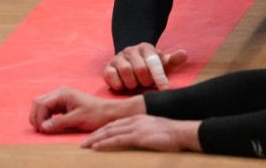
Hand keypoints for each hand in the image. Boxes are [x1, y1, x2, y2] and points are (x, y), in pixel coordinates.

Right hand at [30, 87, 143, 133]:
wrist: (110, 112)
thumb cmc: (96, 114)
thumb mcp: (78, 119)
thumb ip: (59, 123)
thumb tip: (43, 127)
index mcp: (63, 93)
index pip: (41, 103)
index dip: (38, 118)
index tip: (43, 130)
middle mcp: (60, 92)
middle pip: (38, 102)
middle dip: (36, 117)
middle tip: (41, 130)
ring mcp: (62, 97)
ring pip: (42, 105)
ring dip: (40, 117)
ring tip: (45, 129)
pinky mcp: (64, 104)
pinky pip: (48, 109)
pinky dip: (45, 117)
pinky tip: (50, 125)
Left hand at [81, 115, 201, 151]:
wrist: (182, 132)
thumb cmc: (172, 134)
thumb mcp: (155, 129)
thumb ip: (144, 132)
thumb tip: (139, 139)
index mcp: (139, 118)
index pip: (116, 123)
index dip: (103, 129)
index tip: (94, 136)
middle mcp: (135, 121)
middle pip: (110, 126)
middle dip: (95, 134)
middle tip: (83, 142)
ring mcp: (136, 128)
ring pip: (110, 132)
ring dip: (96, 139)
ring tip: (85, 145)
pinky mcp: (138, 136)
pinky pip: (117, 139)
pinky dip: (105, 143)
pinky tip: (96, 147)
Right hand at [104, 42, 188, 91]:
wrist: (132, 65)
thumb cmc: (151, 67)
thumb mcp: (163, 64)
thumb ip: (174, 60)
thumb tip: (184, 54)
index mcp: (146, 48)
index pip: (154, 62)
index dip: (159, 77)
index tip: (164, 89)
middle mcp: (131, 50)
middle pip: (140, 69)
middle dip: (145, 81)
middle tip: (146, 84)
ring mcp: (118, 58)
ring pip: (126, 72)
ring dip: (133, 84)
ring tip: (136, 85)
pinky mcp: (107, 68)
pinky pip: (111, 76)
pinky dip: (118, 85)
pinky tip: (123, 87)